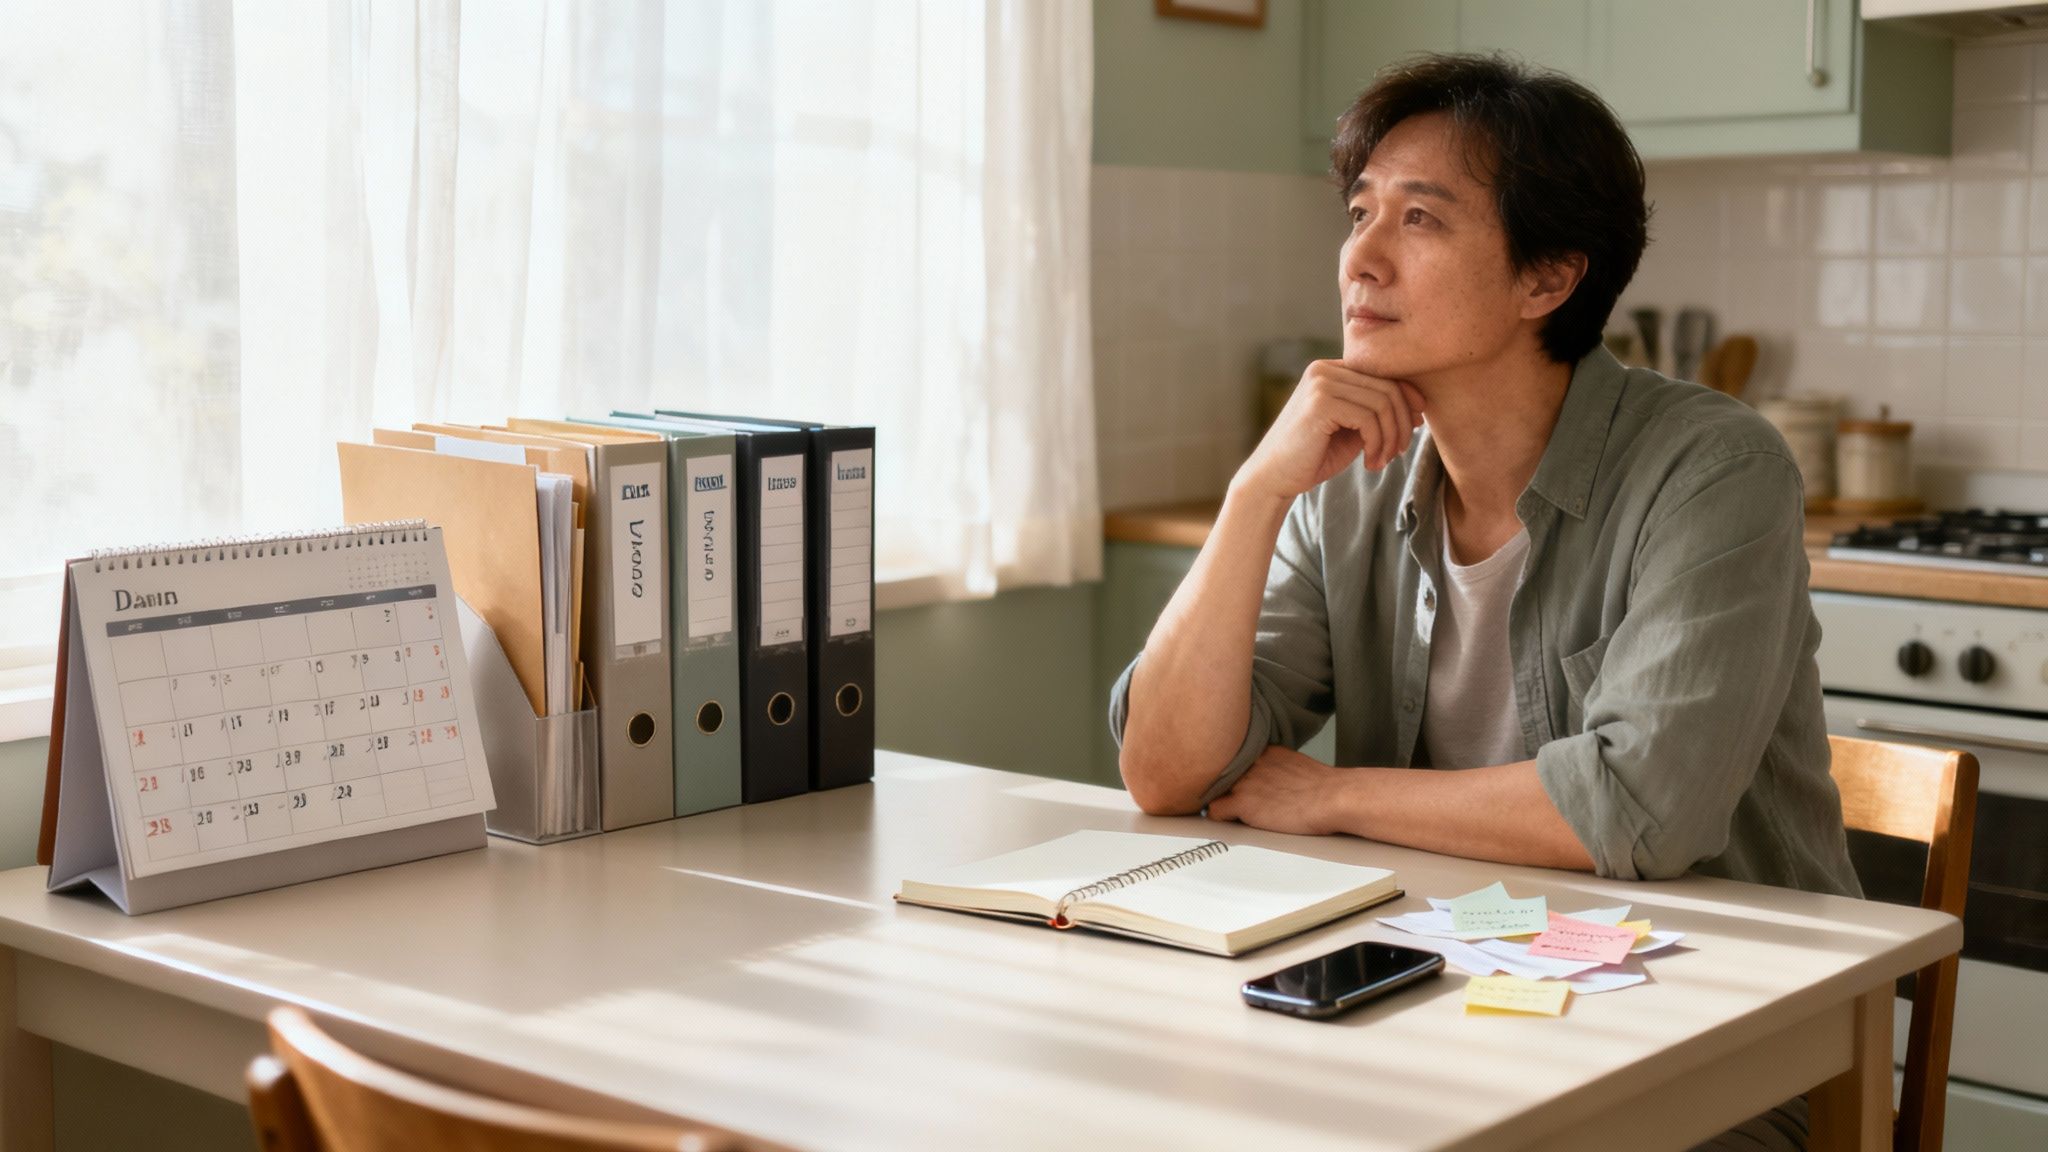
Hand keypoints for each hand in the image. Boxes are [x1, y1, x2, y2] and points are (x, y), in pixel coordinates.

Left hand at [1205, 746, 1359, 836]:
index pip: (1235, 761)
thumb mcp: (1296, 766)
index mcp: (1264, 752)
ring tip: (1230, 813)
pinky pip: (1214, 811)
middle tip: (1228, 800)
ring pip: (1214, 791)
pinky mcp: (1243, 802)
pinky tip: (1231, 822)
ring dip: (1220, 802)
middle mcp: (1250, 763)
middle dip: (1224, 788)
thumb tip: (1273, 782)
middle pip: (1221, 774)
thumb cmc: (1325, 789)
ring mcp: (1244, 782)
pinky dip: (1219, 818)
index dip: (1234, 776)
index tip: (1237, 787)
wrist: (1334, 797)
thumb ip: (1276, 769)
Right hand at [1233, 361, 1424, 504]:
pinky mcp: (1320, 402)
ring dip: (1391, 438)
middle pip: (1388, 387)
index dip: (1408, 399)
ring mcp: (1320, 383)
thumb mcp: (1353, 429)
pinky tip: (1370, 462)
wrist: (1274, 478)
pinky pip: (1369, 418)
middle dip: (1401, 424)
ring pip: (1383, 403)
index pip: (1383, 374)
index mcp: (1331, 369)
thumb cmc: (1313, 456)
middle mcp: (1324, 368)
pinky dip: (1377, 444)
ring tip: (1382, 460)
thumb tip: (1420, 404)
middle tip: (1398, 453)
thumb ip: (1378, 413)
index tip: (1415, 428)